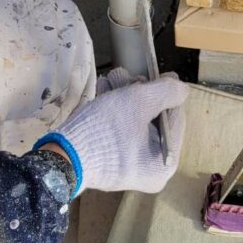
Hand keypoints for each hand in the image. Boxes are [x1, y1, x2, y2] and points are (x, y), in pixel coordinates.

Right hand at [41, 74, 187, 195]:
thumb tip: (182, 89)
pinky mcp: (109, 160)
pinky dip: (111, 109)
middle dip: (137, 92)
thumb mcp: (138, 102)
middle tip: (126, 76)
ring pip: (133, 121)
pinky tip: (104, 91)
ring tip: (111, 79)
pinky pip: (119, 131)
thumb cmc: (106, 130)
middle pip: (152, 120)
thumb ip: (166, 92)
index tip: (159, 72)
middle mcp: (149, 170)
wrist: (60, 156)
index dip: (167, 92)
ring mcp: (128, 166)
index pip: (174, 119)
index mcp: (163, 164)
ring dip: (122, 95)